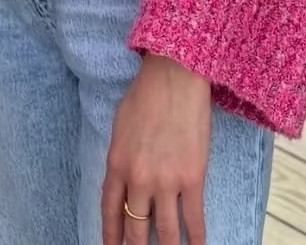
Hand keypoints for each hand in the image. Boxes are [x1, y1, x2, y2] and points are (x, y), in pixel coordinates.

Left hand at [102, 54, 210, 244]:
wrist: (174, 77)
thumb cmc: (145, 94)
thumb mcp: (119, 126)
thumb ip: (120, 158)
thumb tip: (123, 183)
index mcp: (117, 164)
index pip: (110, 211)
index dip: (111, 236)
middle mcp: (139, 179)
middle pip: (135, 228)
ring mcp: (166, 181)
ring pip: (164, 231)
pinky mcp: (192, 179)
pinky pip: (193, 219)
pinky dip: (195, 239)